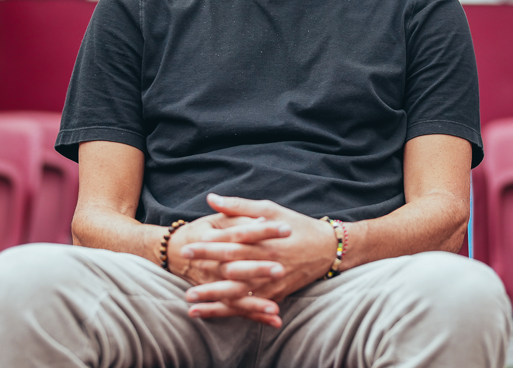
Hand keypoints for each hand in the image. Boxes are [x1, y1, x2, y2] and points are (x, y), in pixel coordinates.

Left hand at [180, 194, 337, 326]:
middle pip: (232, 269)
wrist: (328, 249)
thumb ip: (239, 206)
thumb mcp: (270, 209)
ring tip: (190, 301)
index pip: (233, 243)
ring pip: (239, 294)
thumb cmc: (297, 226)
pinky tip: (210, 313)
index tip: (188, 246)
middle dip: (207, 273)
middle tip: (184, 278)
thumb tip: (211, 198)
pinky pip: (250, 306)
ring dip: (214, 299)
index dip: (209, 245)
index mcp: (265, 240)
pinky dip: (230, 311)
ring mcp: (272, 283)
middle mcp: (268, 263)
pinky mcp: (276, 296)